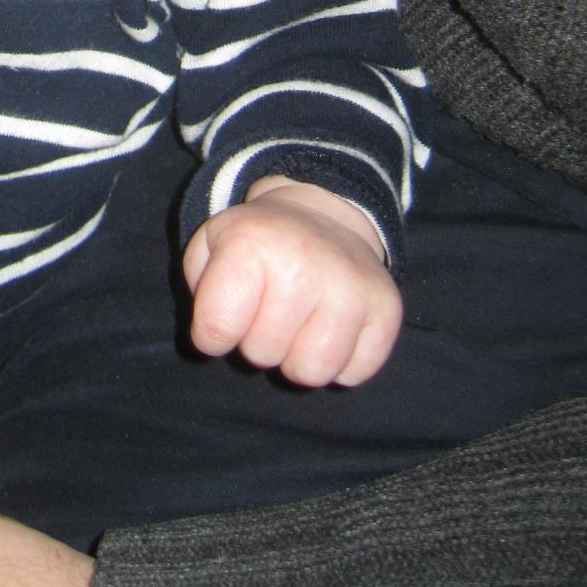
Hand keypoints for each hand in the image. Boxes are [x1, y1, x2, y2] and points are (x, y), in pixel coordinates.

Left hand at [183, 175, 402, 386]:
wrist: (323, 213)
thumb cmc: (259, 242)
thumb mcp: (211, 244)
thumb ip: (199, 288)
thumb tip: (214, 336)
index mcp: (252, 243)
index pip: (216, 329)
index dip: (212, 333)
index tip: (224, 315)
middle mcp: (303, 263)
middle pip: (262, 354)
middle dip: (256, 343)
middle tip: (268, 311)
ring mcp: (350, 287)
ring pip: (311, 372)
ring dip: (298, 358)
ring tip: (298, 324)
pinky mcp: (386, 309)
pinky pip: (354, 373)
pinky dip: (340, 362)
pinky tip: (331, 328)